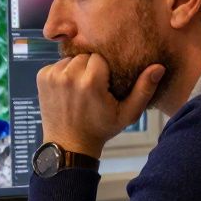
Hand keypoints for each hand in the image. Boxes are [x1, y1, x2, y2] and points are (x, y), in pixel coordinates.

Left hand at [35, 54, 164, 157]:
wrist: (68, 144)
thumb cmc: (100, 129)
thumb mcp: (127, 113)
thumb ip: (144, 89)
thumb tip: (158, 67)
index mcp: (90, 81)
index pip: (100, 58)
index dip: (104, 71)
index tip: (104, 86)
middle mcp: (69, 75)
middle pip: (85, 56)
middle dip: (90, 69)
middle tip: (92, 88)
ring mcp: (52, 76)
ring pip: (70, 59)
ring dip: (75, 70)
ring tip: (79, 89)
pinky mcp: (41, 77)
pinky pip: (57, 65)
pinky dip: (62, 74)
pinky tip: (67, 90)